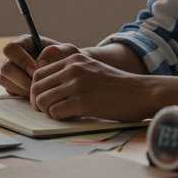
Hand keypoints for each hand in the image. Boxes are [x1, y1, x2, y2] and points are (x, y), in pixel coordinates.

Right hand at [0, 35, 78, 95]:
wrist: (69, 74)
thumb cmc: (67, 59)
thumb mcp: (67, 51)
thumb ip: (56, 52)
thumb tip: (39, 63)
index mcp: (24, 43)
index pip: (11, 49)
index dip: (21, 60)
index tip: (36, 70)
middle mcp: (14, 56)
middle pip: (5, 67)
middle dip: (22, 78)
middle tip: (38, 84)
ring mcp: (11, 71)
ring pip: (4, 80)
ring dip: (22, 88)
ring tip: (40, 90)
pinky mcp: (12, 84)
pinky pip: (10, 90)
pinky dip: (23, 94)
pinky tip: (37, 94)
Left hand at [30, 53, 154, 121]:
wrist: (140, 92)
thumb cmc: (118, 86)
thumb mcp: (92, 70)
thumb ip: (72, 74)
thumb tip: (48, 90)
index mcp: (73, 59)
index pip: (39, 73)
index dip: (38, 89)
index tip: (45, 99)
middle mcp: (72, 69)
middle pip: (36, 87)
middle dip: (38, 102)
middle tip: (48, 111)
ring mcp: (76, 85)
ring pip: (42, 101)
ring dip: (48, 111)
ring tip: (62, 114)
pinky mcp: (82, 102)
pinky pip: (55, 112)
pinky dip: (59, 118)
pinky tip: (72, 117)